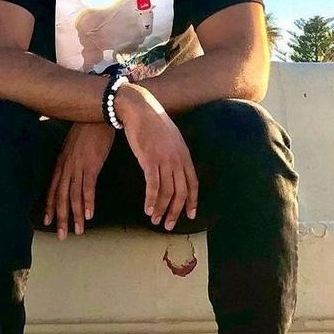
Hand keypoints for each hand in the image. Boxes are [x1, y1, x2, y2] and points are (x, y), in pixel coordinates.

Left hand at [44, 122, 115, 239]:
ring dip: (76, 215)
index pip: (53, 189)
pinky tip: (89, 215)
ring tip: (77, 231)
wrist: (97, 114)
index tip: (49, 221)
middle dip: (61, 217)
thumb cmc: (89, 128)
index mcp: (62, 163)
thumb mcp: (75, 144)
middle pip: (61, 197)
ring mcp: (78, 167)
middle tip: (62, 235)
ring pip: (73, 196)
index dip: (51, 206)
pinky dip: (88, 202)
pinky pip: (88, 187)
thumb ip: (73, 157)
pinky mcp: (91, 165)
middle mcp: (67, 167)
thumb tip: (75, 167)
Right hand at [114, 83, 197, 230]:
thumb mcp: (171, 139)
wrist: (140, 109)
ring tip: (154, 220)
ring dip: (160, 209)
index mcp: (184, 155)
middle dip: (175, 211)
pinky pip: (153, 185)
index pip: (193, 183)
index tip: (190, 215)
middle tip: (168, 225)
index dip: (192, 201)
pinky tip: (147, 209)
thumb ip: (175, 154)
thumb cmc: (152, 124)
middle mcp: (177, 159)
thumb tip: (174, 168)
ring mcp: (164, 160)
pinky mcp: (149, 159)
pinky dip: (150, 199)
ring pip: (166, 192)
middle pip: (180, 192)